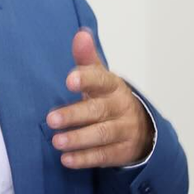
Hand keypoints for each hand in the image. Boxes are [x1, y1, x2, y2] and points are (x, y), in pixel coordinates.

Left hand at [45, 29, 153, 168]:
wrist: (142, 129)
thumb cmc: (109, 98)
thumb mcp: (101, 78)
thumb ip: (87, 59)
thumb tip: (80, 33)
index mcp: (113, 86)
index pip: (101, 80)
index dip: (86, 79)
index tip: (68, 80)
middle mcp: (120, 107)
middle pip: (98, 110)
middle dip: (74, 115)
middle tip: (51, 119)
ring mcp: (124, 130)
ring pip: (101, 135)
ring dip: (78, 139)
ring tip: (57, 142)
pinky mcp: (122, 152)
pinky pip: (104, 156)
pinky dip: (85, 158)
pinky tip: (67, 160)